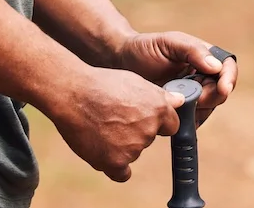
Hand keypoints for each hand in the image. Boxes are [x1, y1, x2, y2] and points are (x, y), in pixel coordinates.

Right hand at [44, 65, 183, 182]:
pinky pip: (122, 173)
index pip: (171, 124)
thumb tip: (180, 102)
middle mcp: (149, 130)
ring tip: (101, 125)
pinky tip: (105, 151)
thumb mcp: (135, 81)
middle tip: (115, 117)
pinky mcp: (115, 162)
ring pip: (133, 151)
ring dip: (122, 144)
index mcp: (158, 109)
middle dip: (137, 130)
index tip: (142, 116)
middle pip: (149, 137)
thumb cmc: (101, 84)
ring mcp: (133, 148)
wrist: (73, 93)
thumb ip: (159, 96)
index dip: (157, 120)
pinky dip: (115, 165)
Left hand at [114, 32, 238, 122]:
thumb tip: (216, 67)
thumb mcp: (169, 43)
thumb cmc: (144, 48)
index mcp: (203, 57)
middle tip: (193, 98)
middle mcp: (202, 76)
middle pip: (220, 91)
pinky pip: (194, 121)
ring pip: (208, 108)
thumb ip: (193, 50)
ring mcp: (192, 94)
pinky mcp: (181, 111)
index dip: (229, 78)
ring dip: (198, 110)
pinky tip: (174, 116)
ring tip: (178, 104)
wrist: (120, 64)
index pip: (227, 67)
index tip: (223, 88)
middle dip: (210, 96)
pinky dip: (189, 122)